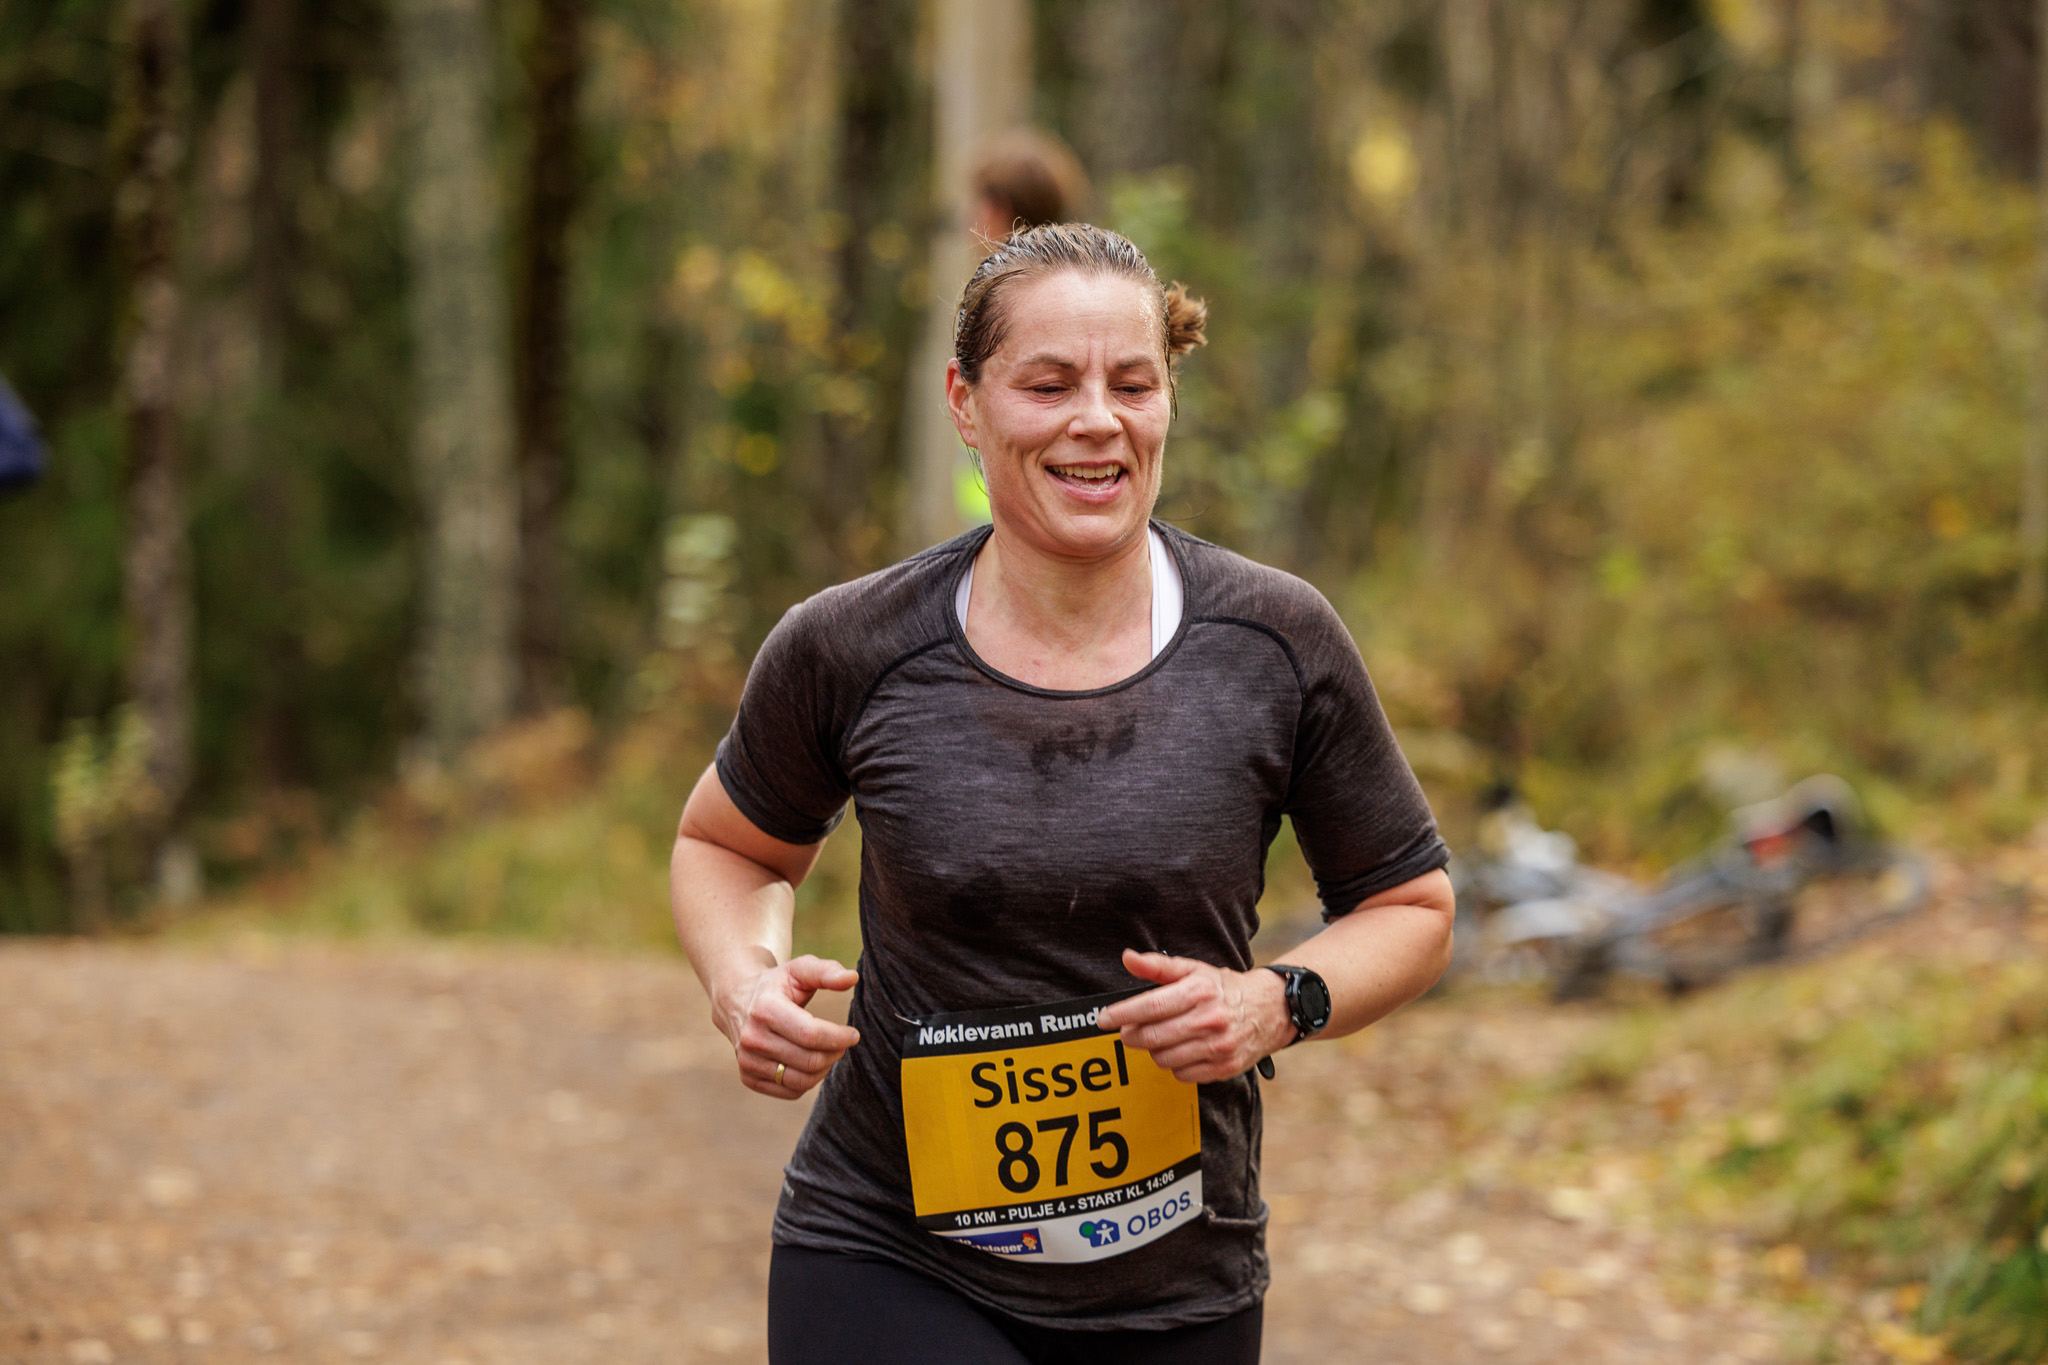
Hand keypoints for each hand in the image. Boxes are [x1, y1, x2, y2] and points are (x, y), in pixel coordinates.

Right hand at [715, 955, 860, 1098]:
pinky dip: (808, 1081)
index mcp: (765, 1009)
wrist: (737, 1000)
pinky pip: (790, 1091)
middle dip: (834, 1053)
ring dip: (824, 1069)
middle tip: (842, 1043)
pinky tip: (811, 1063)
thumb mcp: (799, 970)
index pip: (810, 1035)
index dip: (838, 1037)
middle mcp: (752, 1038)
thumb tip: (852, 978)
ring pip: (802, 1080)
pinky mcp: (748, 1078)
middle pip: (809, 1060)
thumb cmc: (777, 984)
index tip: (853, 1034)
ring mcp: (748, 1061)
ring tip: (829, 1052)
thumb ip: (827, 971)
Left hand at [1095, 949, 1292, 1083]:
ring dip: (1153, 1050)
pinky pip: (1181, 1074)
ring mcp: (1218, 1046)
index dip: (1121, 1014)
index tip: (1103, 1019)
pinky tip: (1180, 1050)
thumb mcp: (1194, 970)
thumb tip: (1127, 958)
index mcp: (1199, 991)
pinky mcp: (1224, 1068)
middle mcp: (1209, 1020)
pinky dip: (1174, 1064)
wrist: (1271, 1009)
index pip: (1150, 1007)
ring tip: (1159, 1037)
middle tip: (1127, 1031)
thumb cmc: (1224, 988)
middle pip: (1152, 1037)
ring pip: (1163, 1058)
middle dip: (1131, 1035)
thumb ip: (1158, 966)